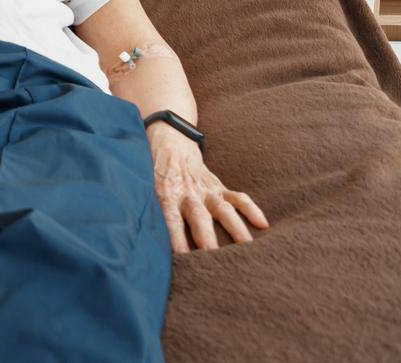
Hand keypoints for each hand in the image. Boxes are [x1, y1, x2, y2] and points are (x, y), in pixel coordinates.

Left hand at [149, 126, 268, 252]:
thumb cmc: (154, 174)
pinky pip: (238, 197)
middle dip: (206, 237)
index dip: (175, 238)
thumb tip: (137, 238)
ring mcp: (206, 191)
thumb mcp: (145, 188)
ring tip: (247, 247)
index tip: (181, 257)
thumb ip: (145, 209)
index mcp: (165, 195)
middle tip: (213, 256)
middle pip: (198, 217)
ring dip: (235, 228)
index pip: (170, 219)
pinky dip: (251, 209)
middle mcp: (188, 194)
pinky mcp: (219, 187)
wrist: (168, 142)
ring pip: (223, 210)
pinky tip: (263, 224)